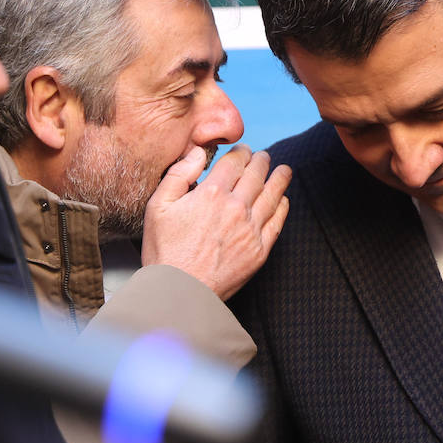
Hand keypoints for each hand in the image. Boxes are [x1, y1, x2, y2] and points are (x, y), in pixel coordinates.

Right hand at [141, 143, 291, 300]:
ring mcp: (251, 229)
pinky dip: (282, 206)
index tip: (243, 151)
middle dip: (262, 161)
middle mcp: (236, 207)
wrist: (179, 291)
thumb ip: (178, 174)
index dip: (241, 152)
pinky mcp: (260, 249)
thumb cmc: (164, 250)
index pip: (235, 161)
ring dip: (280, 178)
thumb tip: (198, 152)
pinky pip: (278, 221)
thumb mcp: (157, 206)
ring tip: (284, 170)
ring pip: (273, 194)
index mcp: (212, 193)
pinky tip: (283, 199)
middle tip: (263, 157)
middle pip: (257, 174)